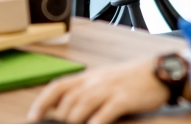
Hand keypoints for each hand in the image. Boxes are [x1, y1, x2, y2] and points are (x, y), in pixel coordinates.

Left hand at [28, 59, 167, 123]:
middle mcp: (96, 81)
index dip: (42, 102)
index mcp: (90, 76)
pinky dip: (95, 122)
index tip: (32, 116)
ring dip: (73, 120)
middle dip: (59, 117)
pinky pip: (105, 112)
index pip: (59, 86)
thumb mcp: (106, 80)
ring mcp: (110, 89)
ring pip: (82, 105)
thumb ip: (87, 91)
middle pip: (68, 99)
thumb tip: (66, 109)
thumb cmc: (132, 78)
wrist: (159, 71)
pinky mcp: (124, 98)